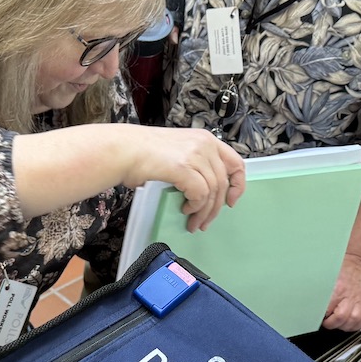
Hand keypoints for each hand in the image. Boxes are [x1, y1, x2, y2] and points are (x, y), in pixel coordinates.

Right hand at [125, 127, 244, 231]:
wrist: (122, 150)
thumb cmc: (142, 153)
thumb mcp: (178, 152)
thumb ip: (196, 165)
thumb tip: (205, 192)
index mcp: (205, 139)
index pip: (236, 163)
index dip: (238, 185)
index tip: (231, 201)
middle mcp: (204, 144)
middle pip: (223, 183)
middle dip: (215, 208)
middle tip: (205, 222)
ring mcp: (195, 154)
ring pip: (213, 191)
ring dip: (204, 212)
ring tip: (193, 222)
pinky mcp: (184, 167)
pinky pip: (200, 194)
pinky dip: (195, 206)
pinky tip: (185, 210)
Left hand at [322, 256, 360, 331]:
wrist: (354, 262)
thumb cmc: (339, 270)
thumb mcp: (324, 279)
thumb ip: (318, 293)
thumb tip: (309, 304)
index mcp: (336, 290)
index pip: (327, 310)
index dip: (320, 317)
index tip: (317, 318)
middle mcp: (348, 296)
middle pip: (341, 317)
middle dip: (331, 324)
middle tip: (327, 322)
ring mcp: (359, 300)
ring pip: (353, 320)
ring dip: (344, 326)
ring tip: (338, 323)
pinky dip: (357, 325)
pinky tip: (350, 324)